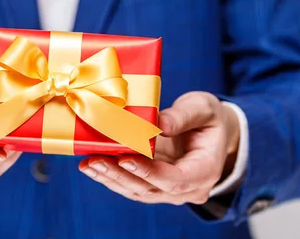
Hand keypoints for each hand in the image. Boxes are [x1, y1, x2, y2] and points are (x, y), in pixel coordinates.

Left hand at [79, 92, 239, 204]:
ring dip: (111, 178)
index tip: (125, 159)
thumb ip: (183, 116)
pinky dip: (111, 176)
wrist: (211, 132)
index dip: (148, 172)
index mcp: (205, 171)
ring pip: (137, 191)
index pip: (175, 179)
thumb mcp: (203, 109)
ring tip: (88, 163)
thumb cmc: (209, 118)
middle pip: (150, 189)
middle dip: (120, 175)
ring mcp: (170, 191)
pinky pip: (131, 185)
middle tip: (95, 160)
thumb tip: (158, 123)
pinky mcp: (155, 185)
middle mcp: (188, 188)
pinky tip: (92, 165)